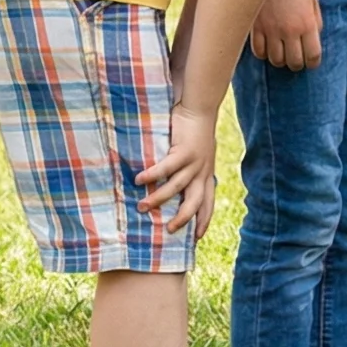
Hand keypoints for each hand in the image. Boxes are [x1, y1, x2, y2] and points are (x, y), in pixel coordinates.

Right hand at [137, 105, 218, 235]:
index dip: (204, 220)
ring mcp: (195, 162)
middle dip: (182, 218)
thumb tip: (170, 187)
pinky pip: (166, 168)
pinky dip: (152, 175)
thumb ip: (187, 171)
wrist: (200, 109)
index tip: (198, 237)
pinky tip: (139, 180)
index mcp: (206, 174)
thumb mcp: (197, 156)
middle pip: (195, 202)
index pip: (208, 202)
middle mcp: (203, 171)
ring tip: (141, 207)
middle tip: (168, 230)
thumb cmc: (195, 133)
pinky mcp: (184, 151)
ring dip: (158, 199)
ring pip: (176, 187)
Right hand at [249, 0, 322, 70]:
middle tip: (296, 60)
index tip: (311, 63)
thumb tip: (314, 41)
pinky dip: (264, 55)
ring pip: (276, 60)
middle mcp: (290, 30)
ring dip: (280, 60)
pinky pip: (259, 53)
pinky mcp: (256, 28)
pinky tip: (268, 48)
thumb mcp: (312, 1)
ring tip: (282, 54)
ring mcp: (271, 30)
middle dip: (297, 64)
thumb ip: (316, 22)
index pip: (313, 55)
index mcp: (307, 23)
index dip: (313, 63)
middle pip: (294, 62)